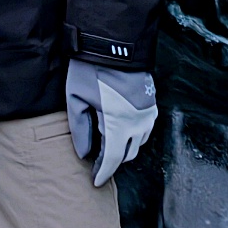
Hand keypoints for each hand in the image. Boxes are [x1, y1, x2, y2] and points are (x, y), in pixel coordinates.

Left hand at [65, 61, 157, 186]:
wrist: (114, 44)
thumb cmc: (91, 70)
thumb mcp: (76, 99)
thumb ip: (79, 129)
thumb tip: (84, 153)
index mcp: (118, 124)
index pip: (112, 159)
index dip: (104, 173)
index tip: (96, 182)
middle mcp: (137, 122)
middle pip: (128, 154)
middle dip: (114, 161)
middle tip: (98, 162)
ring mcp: (147, 112)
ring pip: (139, 142)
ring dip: (125, 147)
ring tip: (108, 145)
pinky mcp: (151, 102)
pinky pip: (146, 128)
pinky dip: (134, 134)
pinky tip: (121, 128)